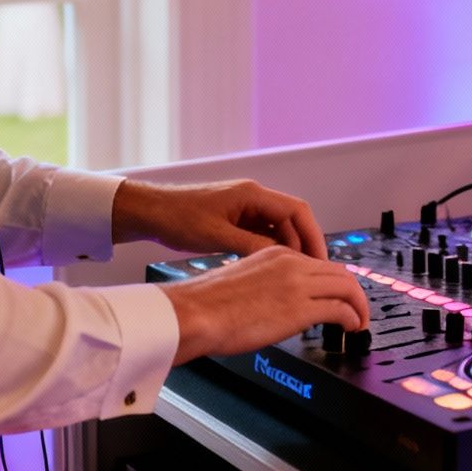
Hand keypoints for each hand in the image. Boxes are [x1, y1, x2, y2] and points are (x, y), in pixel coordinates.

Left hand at [114, 178, 330, 259]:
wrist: (151, 212)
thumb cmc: (178, 218)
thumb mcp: (217, 237)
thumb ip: (251, 246)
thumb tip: (282, 259)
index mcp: (252, 195)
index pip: (297, 211)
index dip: (313, 235)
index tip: (320, 260)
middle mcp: (253, 198)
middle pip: (293, 220)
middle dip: (305, 245)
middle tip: (314, 273)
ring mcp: (245, 208)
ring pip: (280, 228)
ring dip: (290, 249)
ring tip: (297, 275)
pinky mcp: (236, 219)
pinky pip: (264, 233)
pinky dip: (273, 249)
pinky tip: (273, 269)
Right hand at [159, 246, 369, 363]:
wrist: (195, 312)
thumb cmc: (205, 303)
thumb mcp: (241, 279)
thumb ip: (263, 284)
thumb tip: (273, 304)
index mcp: (274, 252)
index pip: (317, 262)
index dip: (333, 280)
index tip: (336, 295)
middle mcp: (290, 263)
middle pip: (339, 271)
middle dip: (354, 291)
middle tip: (357, 309)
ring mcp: (297, 284)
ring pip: (346, 287)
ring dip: (359, 306)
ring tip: (359, 321)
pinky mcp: (300, 308)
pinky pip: (340, 309)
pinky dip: (353, 318)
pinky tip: (351, 328)